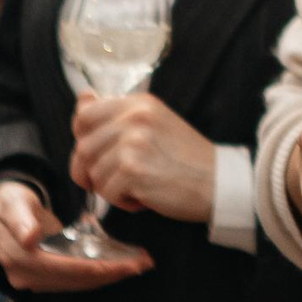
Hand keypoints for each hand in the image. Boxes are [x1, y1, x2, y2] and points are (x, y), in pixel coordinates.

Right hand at [0, 177, 150, 291]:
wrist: (0, 210)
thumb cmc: (9, 201)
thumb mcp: (12, 203)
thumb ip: (21, 219)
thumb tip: (30, 238)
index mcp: (18, 259)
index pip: (61, 269)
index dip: (92, 268)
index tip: (121, 265)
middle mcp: (26, 276)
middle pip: (74, 279)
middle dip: (110, 273)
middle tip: (142, 264)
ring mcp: (36, 279)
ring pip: (79, 282)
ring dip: (110, 275)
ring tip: (140, 264)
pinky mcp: (47, 277)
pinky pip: (77, 278)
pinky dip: (101, 272)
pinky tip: (123, 263)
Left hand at [68, 93, 216, 221]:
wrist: (219, 182)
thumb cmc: (186, 159)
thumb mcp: (154, 124)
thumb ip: (117, 115)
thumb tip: (83, 99)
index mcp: (138, 103)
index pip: (84, 115)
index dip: (83, 140)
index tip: (100, 153)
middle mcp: (134, 117)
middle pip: (82, 148)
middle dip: (92, 172)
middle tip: (117, 181)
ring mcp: (133, 142)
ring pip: (92, 173)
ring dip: (111, 188)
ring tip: (139, 186)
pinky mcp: (133, 170)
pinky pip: (106, 192)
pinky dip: (122, 202)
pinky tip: (144, 197)